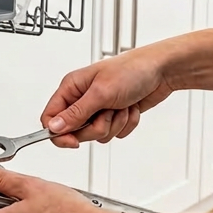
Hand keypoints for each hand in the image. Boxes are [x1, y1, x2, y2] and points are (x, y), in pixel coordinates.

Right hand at [41, 45, 174, 146]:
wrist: (161, 71)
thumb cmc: (132, 70)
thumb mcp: (101, 93)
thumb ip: (76, 113)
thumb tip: (53, 127)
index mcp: (71, 88)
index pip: (50, 118)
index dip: (59, 134)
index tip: (74, 141)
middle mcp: (82, 99)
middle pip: (75, 131)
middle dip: (96, 127)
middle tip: (107, 112)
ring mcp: (98, 108)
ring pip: (97, 134)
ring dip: (114, 124)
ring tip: (122, 106)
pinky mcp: (114, 116)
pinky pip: (114, 134)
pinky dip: (126, 124)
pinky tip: (130, 107)